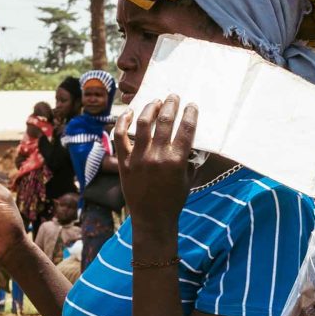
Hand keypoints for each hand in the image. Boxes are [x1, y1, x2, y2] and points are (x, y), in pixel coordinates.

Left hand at [115, 97, 197, 224]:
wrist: (152, 218)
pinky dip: (123, 121)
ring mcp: (139, 158)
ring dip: (150, 108)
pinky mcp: (124, 162)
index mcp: (177, 160)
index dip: (190, 113)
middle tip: (173, 97)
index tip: (191, 105)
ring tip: (155, 101)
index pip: (186, 129)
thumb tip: (194, 140)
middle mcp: (157, 156)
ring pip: (143, 123)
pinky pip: (120, 136)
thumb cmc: (173, 200)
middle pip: (165, 121)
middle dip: (171, 104)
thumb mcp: (188, 179)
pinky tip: (129, 112)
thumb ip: (191, 159)